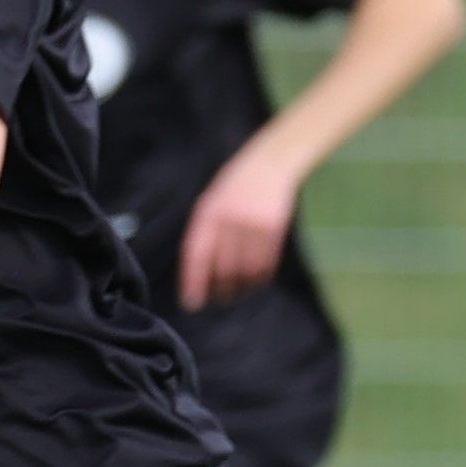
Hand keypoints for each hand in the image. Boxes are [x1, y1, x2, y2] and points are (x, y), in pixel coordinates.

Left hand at [176, 148, 303, 307]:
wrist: (270, 164)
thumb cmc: (236, 185)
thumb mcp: (212, 201)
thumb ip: (205, 230)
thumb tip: (200, 268)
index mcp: (208, 214)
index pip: (196, 254)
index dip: (193, 281)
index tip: (191, 302)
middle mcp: (229, 221)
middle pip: (222, 268)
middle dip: (220, 289)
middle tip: (220, 299)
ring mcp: (253, 225)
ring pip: (246, 269)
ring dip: (242, 286)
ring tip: (239, 292)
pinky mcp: (274, 228)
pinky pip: (266, 262)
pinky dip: (260, 276)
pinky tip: (257, 280)